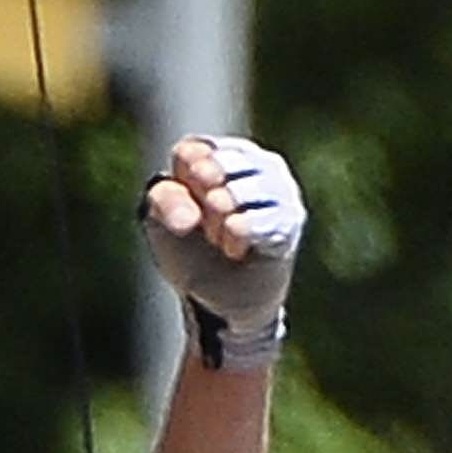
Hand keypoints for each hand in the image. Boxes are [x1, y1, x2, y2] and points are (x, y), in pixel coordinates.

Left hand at [145, 134, 306, 370]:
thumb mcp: (161, 225)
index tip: (181, 208)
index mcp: (223, 156)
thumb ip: (162, 200)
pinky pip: (259, 219)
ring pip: (239, 190)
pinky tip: (235, 248)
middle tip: (205, 227)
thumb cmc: (192, 254)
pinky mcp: (290, 219)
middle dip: (200, 201)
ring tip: (219, 239)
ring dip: (218, 221)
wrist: (219, 301)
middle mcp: (258, 164)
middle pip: (216, 167)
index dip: (180, 182)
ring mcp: (280, 189)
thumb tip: (189, 218)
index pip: (194, 150)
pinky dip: (238, 235)